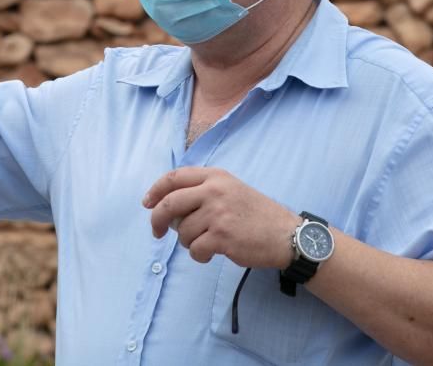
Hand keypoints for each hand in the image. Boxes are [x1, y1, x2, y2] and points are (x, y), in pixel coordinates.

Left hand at [143, 167, 300, 267]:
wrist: (285, 234)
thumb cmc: (256, 214)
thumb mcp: (231, 189)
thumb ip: (202, 191)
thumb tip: (167, 209)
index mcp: (215, 176)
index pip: (174, 177)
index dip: (155, 190)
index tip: (147, 203)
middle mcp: (214, 191)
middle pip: (169, 203)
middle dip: (156, 220)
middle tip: (157, 232)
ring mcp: (217, 213)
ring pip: (181, 231)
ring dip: (187, 242)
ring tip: (205, 243)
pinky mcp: (221, 236)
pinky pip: (194, 249)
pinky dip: (198, 256)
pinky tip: (212, 254)